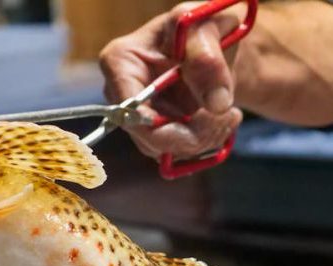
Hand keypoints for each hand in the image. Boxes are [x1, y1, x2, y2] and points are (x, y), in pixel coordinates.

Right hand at [100, 2, 244, 160]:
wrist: (212, 45)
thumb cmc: (202, 27)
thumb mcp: (208, 28)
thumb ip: (209, 61)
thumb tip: (217, 105)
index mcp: (120, 63)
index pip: (130, 111)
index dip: (163, 127)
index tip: (207, 118)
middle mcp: (121, 97)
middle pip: (149, 137)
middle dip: (194, 135)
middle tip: (231, 116)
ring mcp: (137, 119)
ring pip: (165, 150)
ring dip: (203, 139)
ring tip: (231, 114)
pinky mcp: (154, 134)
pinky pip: (176, 153)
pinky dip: (204, 143)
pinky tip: (222, 122)